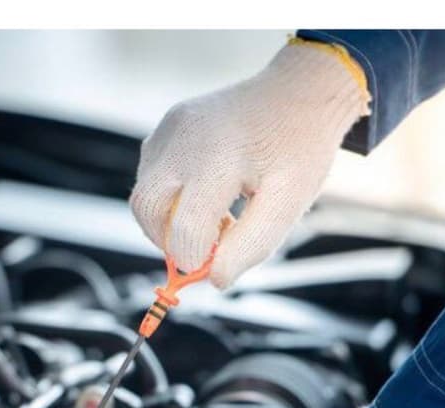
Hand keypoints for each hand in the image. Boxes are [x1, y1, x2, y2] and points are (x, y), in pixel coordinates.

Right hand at [130, 39, 368, 288]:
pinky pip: (151, 172)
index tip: (215, 265)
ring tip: (216, 218)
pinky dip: (169, 196)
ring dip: (168, 219)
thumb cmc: (300, 148)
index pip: (185, 228)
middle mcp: (184, 138)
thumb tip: (215, 279)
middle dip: (167, 241)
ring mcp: (171, 126)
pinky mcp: (167, 123)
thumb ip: (252, 245)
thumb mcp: (289, 203)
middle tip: (205, 248)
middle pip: (146, 208)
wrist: (301, 90)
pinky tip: (207, 195)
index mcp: (219, 158)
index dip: (196, 259)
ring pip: (143, 192)